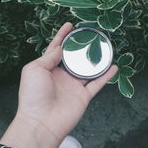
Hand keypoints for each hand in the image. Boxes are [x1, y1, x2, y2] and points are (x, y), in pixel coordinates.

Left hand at [17, 22, 117, 141]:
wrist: (41, 122)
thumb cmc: (33, 95)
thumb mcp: (34, 70)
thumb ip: (48, 57)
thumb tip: (60, 48)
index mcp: (48, 68)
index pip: (56, 48)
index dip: (62, 36)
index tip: (69, 25)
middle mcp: (62, 76)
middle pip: (74, 58)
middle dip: (81, 46)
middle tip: (90, 35)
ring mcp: (73, 86)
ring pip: (88, 70)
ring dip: (96, 60)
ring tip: (104, 48)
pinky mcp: (83, 96)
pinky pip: (97, 84)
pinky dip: (106, 76)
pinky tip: (114, 67)